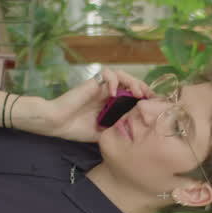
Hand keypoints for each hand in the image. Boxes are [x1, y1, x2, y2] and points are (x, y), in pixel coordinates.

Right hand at [38, 67, 152, 141]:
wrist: (57, 123)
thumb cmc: (76, 128)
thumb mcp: (102, 134)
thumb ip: (116, 131)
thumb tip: (134, 138)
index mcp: (112, 104)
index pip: (133, 96)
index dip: (144, 98)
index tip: (153, 106)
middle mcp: (108, 93)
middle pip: (131, 83)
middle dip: (143, 88)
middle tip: (150, 98)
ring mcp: (101, 87)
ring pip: (122, 75)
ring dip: (132, 82)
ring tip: (137, 93)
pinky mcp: (93, 82)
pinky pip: (107, 74)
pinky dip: (114, 81)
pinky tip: (114, 92)